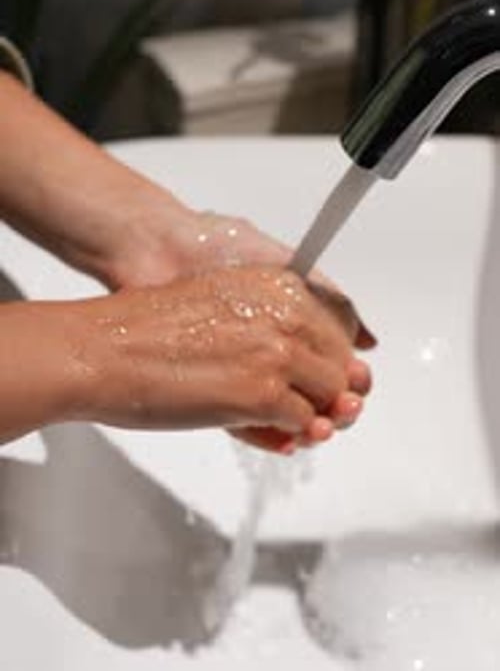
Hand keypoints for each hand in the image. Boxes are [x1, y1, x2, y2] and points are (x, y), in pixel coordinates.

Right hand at [68, 265, 371, 449]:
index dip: (334, 358)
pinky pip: (304, 425)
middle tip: (315, 412)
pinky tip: (271, 434)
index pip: (340, 325)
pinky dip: (290, 435)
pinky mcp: (264, 394)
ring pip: (332, 398)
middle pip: (343, 364)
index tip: (324, 376)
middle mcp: (286, 313)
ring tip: (294, 426)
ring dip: (315, 417)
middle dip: (331, 392)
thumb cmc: (147, 328)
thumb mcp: (222, 303)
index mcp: (277, 284)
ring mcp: (278, 353)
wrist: (104, 349)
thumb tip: (314, 363)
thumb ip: (270, 326)